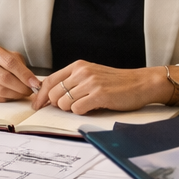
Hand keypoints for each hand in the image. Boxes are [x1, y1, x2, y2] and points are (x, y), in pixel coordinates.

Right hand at [0, 41, 39, 101]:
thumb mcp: (8, 56)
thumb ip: (20, 66)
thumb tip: (34, 82)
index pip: (10, 63)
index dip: (25, 74)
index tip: (35, 83)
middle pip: (4, 78)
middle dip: (21, 87)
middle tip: (30, 90)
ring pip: (0, 90)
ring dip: (15, 94)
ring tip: (23, 93)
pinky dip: (6, 98)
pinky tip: (11, 95)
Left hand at [33, 61, 170, 113]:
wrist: (141, 83)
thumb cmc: (117, 82)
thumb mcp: (92, 75)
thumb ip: (73, 81)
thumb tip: (51, 96)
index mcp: (78, 66)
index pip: (49, 80)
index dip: (40, 95)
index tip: (37, 105)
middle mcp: (82, 72)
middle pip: (53, 93)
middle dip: (57, 105)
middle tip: (69, 107)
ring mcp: (91, 83)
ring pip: (63, 103)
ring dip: (70, 109)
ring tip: (85, 106)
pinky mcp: (99, 95)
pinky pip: (77, 109)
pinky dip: (81, 112)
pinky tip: (92, 108)